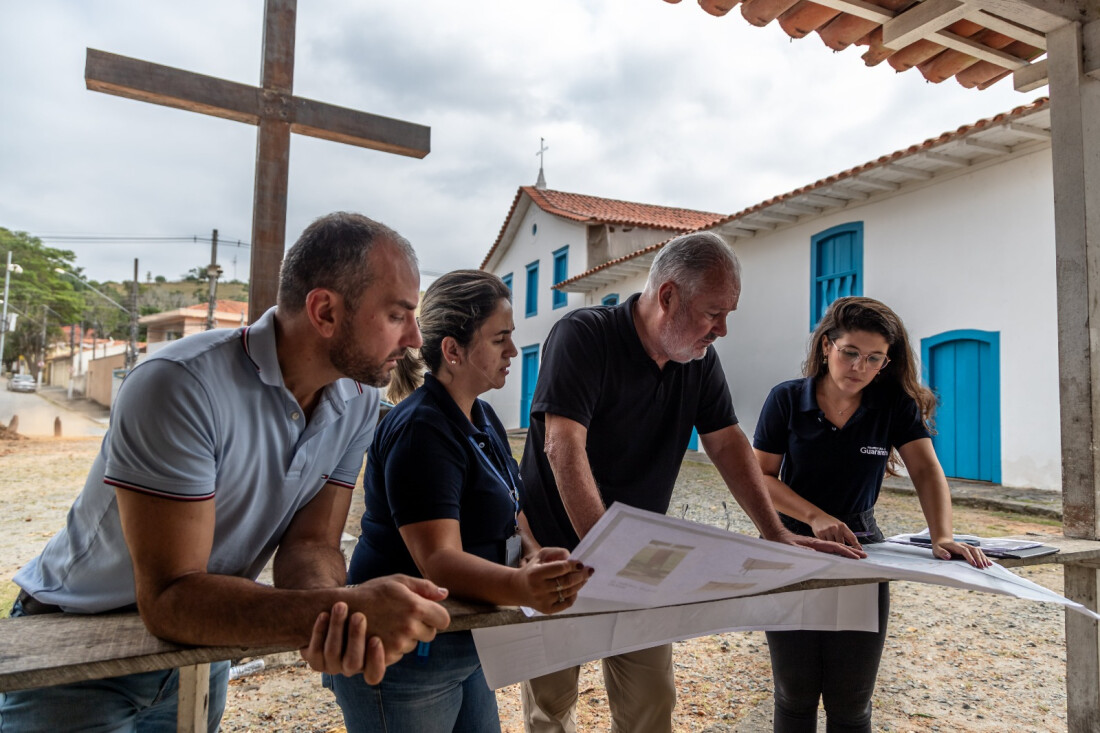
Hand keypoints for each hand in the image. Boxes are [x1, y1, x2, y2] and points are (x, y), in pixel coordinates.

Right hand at [299, 575, 448, 682]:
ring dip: (406, 638)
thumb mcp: (398, 581)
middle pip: (430, 635)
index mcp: (415, 607)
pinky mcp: (385, 656)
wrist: (342, 610)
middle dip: (422, 627)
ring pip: (413, 645)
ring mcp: (397, 644)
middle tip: (403, 617)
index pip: (444, 620)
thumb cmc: (372, 592)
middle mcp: (408, 627)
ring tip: (388, 624)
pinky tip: (382, 634)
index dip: (437, 616)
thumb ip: (424, 587)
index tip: (428, 613)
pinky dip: (393, 648)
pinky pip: (399, 656)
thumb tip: (445, 594)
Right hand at [513, 547, 592, 614]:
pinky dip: (574, 595)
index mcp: (535, 573)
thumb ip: (556, 553)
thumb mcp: (541, 555)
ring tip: (584, 578)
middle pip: (566, 581)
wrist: (519, 589)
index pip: (560, 568)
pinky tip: (575, 589)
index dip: (573, 565)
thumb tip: (571, 557)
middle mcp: (539, 588)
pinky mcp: (547, 610)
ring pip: (568, 592)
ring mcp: (543, 601)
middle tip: (589, 571)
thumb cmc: (533, 570)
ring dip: (580, 584)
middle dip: (581, 575)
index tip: (581, 563)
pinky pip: (566, 603)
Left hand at [771, 529, 866, 558]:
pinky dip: (840, 551)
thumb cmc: (785, 544)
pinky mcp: (816, 546)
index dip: (846, 552)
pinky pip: (831, 549)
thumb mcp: (792, 547)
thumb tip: (813, 552)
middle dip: (852, 551)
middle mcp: (819, 542)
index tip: (856, 557)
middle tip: (864, 556)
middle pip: (839, 546)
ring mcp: (818, 544)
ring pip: (836, 547)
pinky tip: (844, 556)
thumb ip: (802, 550)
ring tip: (859, 556)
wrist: (779, 537)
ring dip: (848, 551)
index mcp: (816, 543)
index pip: (835, 547)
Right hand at [809, 514, 862, 549]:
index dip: (856, 545)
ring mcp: (828, 530)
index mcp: (843, 526)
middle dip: (842, 547)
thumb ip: (847, 536)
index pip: (852, 537)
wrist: (817, 516)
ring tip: (830, 543)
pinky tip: (825, 541)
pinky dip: (826, 544)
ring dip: (832, 545)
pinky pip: (825, 543)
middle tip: (842, 550)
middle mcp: (836, 528)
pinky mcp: (820, 533)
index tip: (861, 551)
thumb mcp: (840, 526)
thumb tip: (858, 545)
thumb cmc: (830, 522)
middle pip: (842, 543)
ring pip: (833, 544)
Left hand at [932, 540, 991, 567]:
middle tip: (982, 567)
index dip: (970, 557)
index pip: (964, 550)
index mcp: (955, 546)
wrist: (942, 542)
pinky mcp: (970, 549)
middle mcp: (963, 545)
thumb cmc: (939, 548)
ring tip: (987, 566)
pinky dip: (984, 557)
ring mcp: (967, 546)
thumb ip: (941, 553)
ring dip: (983, 558)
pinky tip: (989, 563)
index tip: (974, 564)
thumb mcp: (936, 550)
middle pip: (973, 550)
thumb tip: (948, 556)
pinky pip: (979, 552)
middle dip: (978, 558)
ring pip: (977, 550)